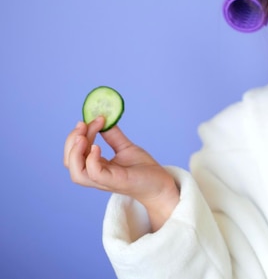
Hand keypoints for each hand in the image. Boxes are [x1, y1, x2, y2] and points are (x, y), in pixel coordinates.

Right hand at [63, 117, 179, 229]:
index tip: (92, 119)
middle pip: (70, 162)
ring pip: (77, 173)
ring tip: (83, 137)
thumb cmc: (143, 170)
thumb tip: (103, 119)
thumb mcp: (126, 148)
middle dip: (72, 141)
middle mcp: (96, 175)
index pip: (77, 151)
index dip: (80, 134)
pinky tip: (97, 147)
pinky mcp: (115, 182)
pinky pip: (94, 174)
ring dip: (75, 153)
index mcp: (96, 166)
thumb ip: (113, 136)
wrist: (161, 184)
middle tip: (83, 124)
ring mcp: (105, 180)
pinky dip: (91, 160)